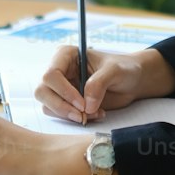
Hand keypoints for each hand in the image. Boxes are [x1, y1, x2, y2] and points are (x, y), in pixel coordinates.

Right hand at [34, 45, 171, 125]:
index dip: (64, 91)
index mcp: (65, 55)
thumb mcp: (116, 70)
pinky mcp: (65, 102)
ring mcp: (60, 87)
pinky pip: (59, 115)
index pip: (50, 74)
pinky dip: (75, 118)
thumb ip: (100, 83)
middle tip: (83, 115)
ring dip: (70, 115)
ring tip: (95, 113)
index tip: (83, 104)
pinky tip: (94, 114)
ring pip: (48, 106)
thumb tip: (86, 105)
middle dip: (62, 107)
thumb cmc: (124, 68)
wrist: (131, 82)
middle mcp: (58, 70)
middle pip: (42, 91)